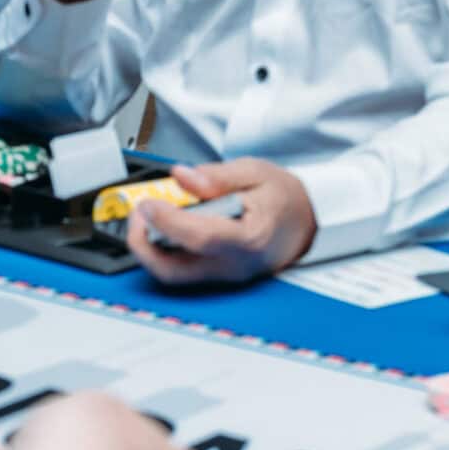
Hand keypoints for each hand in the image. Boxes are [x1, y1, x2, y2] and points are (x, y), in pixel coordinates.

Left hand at [130, 159, 317, 284]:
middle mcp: (235, 264)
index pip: (199, 237)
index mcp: (250, 238)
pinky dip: (162, 251)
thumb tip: (181, 177)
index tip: (148, 203)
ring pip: (172, 275)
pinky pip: (181, 271)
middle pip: (175, 269)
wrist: (309, 221)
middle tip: (139, 212)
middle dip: (143, 243)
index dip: (167, 221)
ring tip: (147, 217)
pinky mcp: (218, 277)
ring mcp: (225, 276)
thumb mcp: (255, 172)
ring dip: (149, 248)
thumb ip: (215, 176)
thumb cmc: (286, 199)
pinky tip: (161, 228)